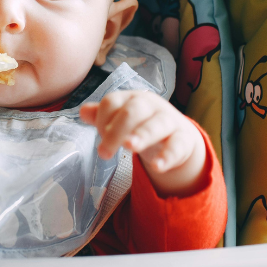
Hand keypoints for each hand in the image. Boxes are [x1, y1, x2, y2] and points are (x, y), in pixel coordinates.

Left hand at [80, 90, 206, 195]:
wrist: (178, 135)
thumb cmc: (142, 124)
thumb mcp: (122, 119)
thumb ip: (102, 116)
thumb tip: (83, 112)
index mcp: (131, 99)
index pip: (112, 102)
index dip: (102, 119)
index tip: (100, 136)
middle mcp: (151, 105)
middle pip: (132, 111)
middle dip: (116, 130)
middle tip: (104, 152)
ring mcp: (169, 120)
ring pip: (157, 125)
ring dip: (142, 135)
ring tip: (129, 147)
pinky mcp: (183, 139)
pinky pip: (176, 146)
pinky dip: (167, 156)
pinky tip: (157, 167)